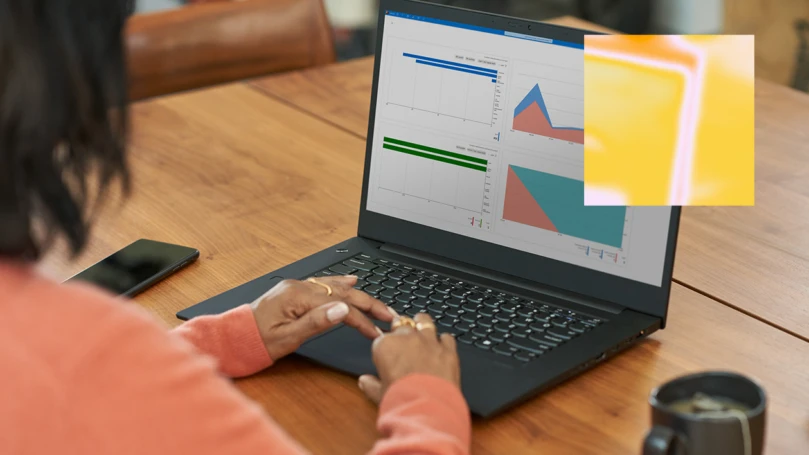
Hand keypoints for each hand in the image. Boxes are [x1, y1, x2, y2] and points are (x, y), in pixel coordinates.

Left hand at [249, 276, 393, 360]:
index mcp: (298, 296)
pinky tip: (351, 281)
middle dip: (368, 305)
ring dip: (359, 295)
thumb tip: (342, 310)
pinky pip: (323, 284)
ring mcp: (296, 287)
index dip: (362, 320)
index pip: (340, 307)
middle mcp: (298, 286)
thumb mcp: (287, 338)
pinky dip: (341, 285)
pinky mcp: (294, 291)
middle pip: (342, 293)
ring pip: (335, 287)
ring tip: (378, 303)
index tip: (376, 332)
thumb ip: (316, 322)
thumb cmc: (255, 341)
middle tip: (389, 315)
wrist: (232, 337)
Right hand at [358, 313, 460, 403]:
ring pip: (425, 321)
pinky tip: (443, 348)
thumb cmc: (401, 400)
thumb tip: (364, 381)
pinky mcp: (448, 349)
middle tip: (405, 342)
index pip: (382, 338)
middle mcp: (407, 337)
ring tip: (423, 329)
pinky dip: (444, 341)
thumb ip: (371, 385)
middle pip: (403, 324)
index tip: (389, 352)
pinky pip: (446, 337)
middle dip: (403, 331)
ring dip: (423, 325)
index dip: (386, 345)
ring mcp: (429, 341)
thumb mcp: (380, 394)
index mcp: (385, 346)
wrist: (426, 408)